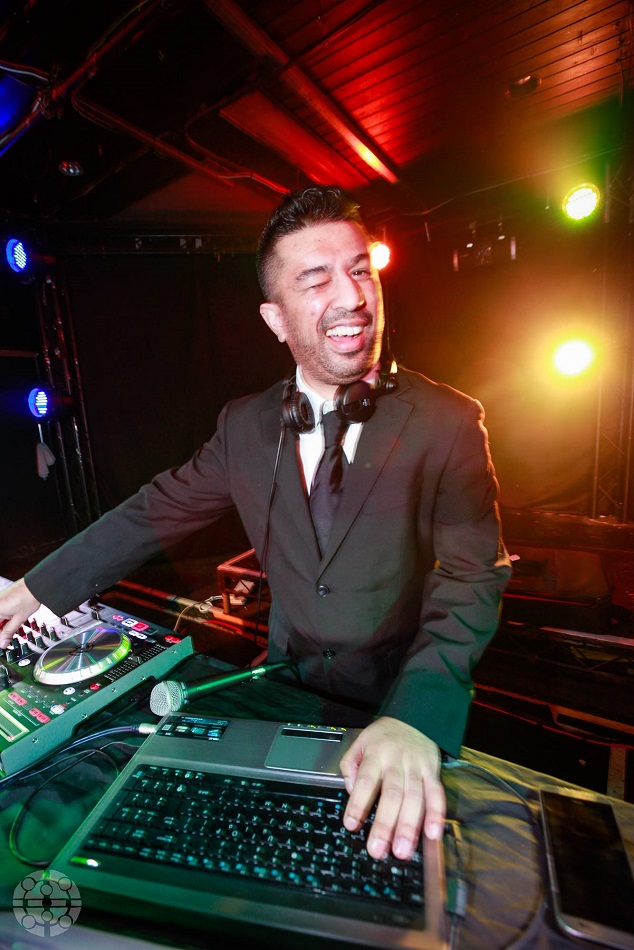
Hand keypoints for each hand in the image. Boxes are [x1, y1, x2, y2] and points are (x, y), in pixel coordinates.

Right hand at [0, 578, 40, 647]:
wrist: (36, 585)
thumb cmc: (28, 598)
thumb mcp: (19, 619)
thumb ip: (9, 632)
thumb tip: (2, 643)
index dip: (0, 637)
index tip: (4, 643)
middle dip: (2, 631)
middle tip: (9, 638)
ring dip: (5, 624)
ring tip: (15, 626)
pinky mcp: (2, 598)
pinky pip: (1, 611)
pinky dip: (6, 617)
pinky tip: (14, 620)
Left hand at [339, 716, 444, 860]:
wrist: (415, 717)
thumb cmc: (383, 737)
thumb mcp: (360, 742)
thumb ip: (350, 765)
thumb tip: (353, 791)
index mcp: (376, 754)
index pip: (366, 780)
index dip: (358, 803)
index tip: (351, 824)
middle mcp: (398, 761)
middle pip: (392, 794)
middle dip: (385, 824)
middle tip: (378, 850)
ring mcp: (417, 767)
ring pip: (415, 798)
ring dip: (409, 826)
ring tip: (402, 851)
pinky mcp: (433, 772)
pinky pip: (436, 794)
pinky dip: (436, 814)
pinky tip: (433, 834)